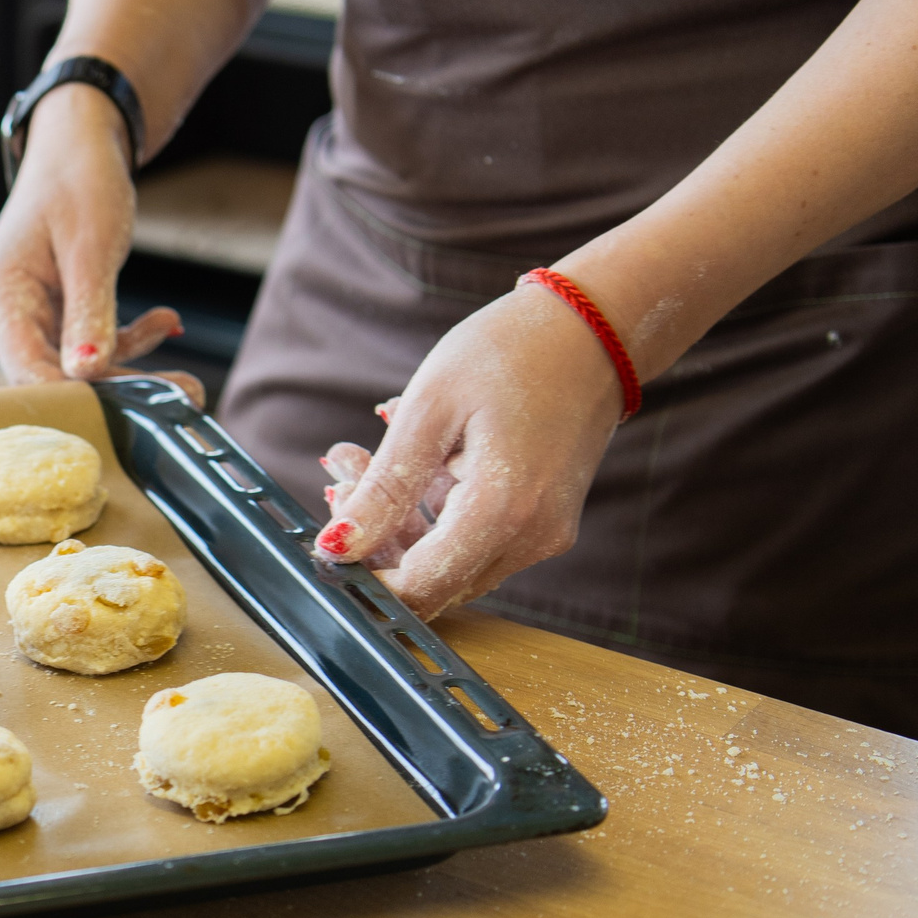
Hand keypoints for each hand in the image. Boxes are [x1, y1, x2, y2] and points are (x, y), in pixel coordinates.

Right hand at [0, 84, 204, 406]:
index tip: (125, 414)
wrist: (79, 142)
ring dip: (131, 368)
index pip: (26, 372)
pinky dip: (127, 340)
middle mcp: (3, 313)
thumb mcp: (91, 247)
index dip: (72, 399)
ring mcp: (28, 316)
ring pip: (77, 366)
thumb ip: (89, 313)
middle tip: (182, 395)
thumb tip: (86, 372)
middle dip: (117, 389)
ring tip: (186, 378)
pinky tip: (165, 323)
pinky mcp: (53, 314)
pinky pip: (89, 344)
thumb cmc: (77, 179)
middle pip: (54, 376)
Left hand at [314, 284, 624, 618]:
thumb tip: (338, 545)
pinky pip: (474, 537)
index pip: (418, 589)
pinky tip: (410, 461)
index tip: (326, 537)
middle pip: (431, 579)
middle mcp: (531, 537)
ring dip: (396, 521)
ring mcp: (543, 533)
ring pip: (449, 560)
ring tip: (359, 456)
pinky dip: (431, 510)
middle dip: (373, 539)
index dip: (364, 578)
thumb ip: (384, 488)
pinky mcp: (543, 521)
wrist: (591, 329)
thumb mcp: (429, 409)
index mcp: (503, 511)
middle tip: (340, 474)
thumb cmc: (511, 352)